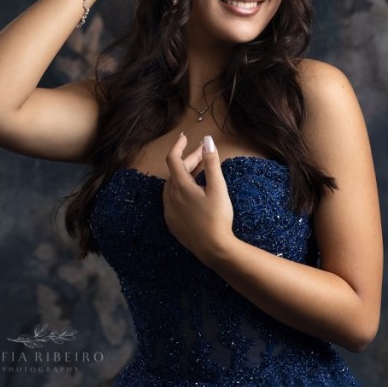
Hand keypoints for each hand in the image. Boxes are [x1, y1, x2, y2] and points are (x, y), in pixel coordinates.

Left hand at [162, 133, 234, 263]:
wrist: (213, 249)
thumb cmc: (218, 218)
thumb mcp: (218, 188)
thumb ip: (211, 163)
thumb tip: (207, 140)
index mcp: (180, 187)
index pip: (173, 159)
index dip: (178, 146)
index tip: (185, 137)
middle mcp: (170, 197)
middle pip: (175, 172)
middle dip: (189, 160)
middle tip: (203, 154)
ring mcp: (169, 211)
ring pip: (172, 186)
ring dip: (184, 176)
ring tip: (199, 171)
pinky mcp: (172, 223)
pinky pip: (172, 200)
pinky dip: (180, 190)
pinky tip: (192, 193)